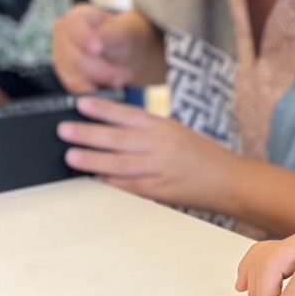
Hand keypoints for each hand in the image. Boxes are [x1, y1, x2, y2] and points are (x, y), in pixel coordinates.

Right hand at [53, 4, 144, 91]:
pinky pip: (74, 87)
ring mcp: (60, 56)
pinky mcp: (65, 75)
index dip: (84, 37)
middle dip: (101, 69)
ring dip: (99, 81)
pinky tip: (107, 89)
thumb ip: (112, 35)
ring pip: (72, 75)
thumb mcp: (124, 31)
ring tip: (122, 80)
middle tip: (125, 75)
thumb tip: (99, 42)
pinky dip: (91, 90)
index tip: (98, 49)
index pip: (72, 25)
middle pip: (74, 56)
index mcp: (76, 18)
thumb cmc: (123, 35)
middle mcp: (62, 36)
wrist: (123, 51)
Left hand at [58, 95, 235, 207]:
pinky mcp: (160, 191)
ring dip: (93, 160)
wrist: (229, 180)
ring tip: (72, 156)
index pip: (128, 114)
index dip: (103, 109)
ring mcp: (160, 169)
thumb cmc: (202, 155)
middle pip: (119, 139)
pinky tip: (95, 179)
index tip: (81, 104)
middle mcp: (161, 146)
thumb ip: (146, 131)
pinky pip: (130, 186)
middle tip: (65, 130)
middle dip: (89, 134)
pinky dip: (111, 183)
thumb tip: (109, 129)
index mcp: (164, 127)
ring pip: (120, 164)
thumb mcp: (175, 132)